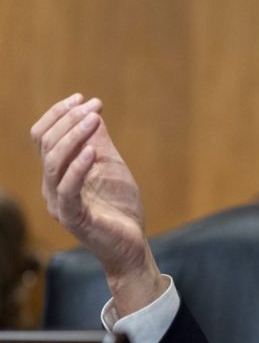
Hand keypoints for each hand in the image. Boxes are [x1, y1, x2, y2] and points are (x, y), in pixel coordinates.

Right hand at [31, 93, 165, 315]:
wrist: (131, 244)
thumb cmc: (120, 207)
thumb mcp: (112, 167)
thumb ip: (100, 143)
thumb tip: (94, 113)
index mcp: (57, 173)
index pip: (43, 137)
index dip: (58, 114)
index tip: (82, 98)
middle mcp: (51, 186)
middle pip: (46, 144)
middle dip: (68, 119)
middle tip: (93, 106)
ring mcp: (59, 203)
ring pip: (53, 162)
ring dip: (74, 136)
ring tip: (94, 119)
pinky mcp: (73, 217)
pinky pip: (68, 189)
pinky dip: (79, 167)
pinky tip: (94, 151)